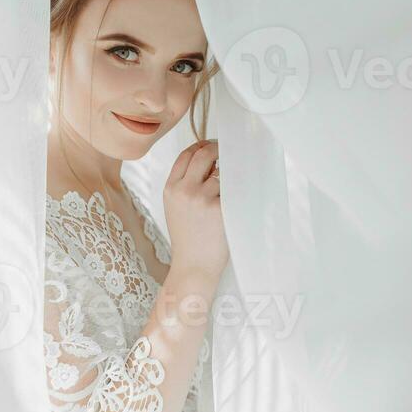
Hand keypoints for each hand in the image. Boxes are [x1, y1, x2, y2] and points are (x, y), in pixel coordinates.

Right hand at [163, 139, 228, 282]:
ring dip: (230, 173)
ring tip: (234, 183)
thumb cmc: (188, 238)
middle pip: (203, 155)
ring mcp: (202, 198)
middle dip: (218, 149)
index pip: (185, 155)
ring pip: (222, 172)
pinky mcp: (220, 208)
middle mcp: (184, 190)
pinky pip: (234, 188)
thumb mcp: (175, 207)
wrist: (193, 266)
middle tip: (229, 151)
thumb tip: (211, 162)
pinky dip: (239, 188)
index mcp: (170, 188)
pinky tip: (241, 194)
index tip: (212, 146)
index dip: (201, 146)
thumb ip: (185, 184)